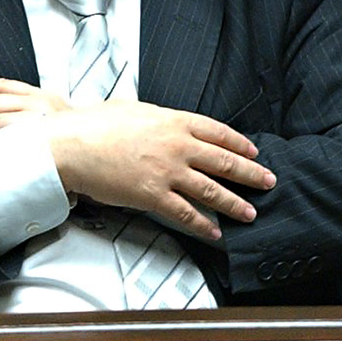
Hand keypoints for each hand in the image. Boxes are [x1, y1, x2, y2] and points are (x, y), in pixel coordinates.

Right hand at [46, 100, 275, 241]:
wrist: (74, 144)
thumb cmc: (96, 123)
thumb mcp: (134, 108)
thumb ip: (157, 117)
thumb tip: (165, 121)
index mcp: (174, 121)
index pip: (218, 133)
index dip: (240, 144)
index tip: (253, 151)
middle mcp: (178, 146)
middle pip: (225, 161)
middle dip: (251, 174)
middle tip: (267, 181)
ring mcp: (168, 172)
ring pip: (212, 191)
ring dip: (235, 203)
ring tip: (249, 212)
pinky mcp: (154, 196)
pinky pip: (186, 214)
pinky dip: (204, 225)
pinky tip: (214, 231)